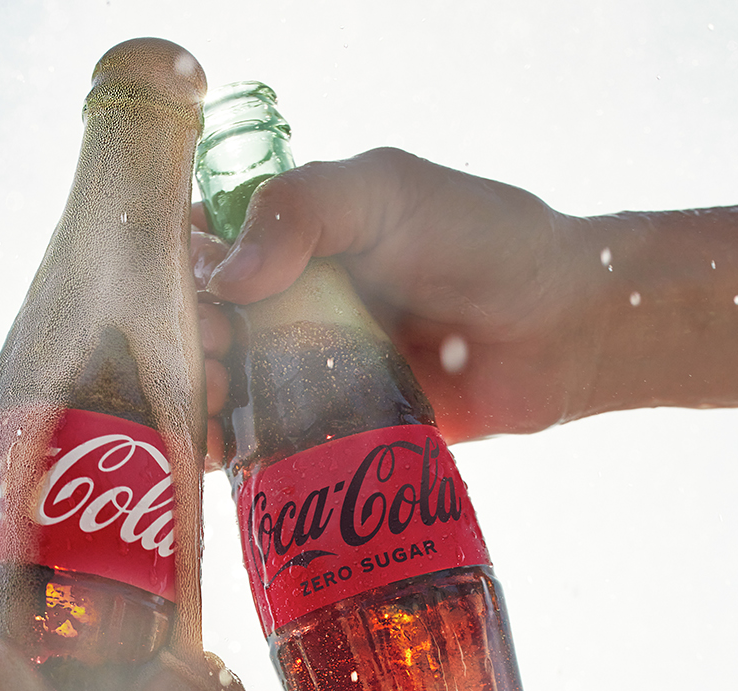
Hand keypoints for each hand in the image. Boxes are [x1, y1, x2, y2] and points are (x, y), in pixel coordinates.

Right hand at [193, 149, 737, 443]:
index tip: (178, 292)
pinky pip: (267, 440)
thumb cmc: (482, 238)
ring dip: (201, 394)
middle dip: (184, 338)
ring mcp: (308, 366)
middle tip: (207, 352)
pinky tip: (220, 451)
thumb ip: (300, 210)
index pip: (200, 246)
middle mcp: (290, 300)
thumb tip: (227, 276)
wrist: (564, 328)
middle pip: (199, 322)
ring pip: (222, 384)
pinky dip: (234, 448)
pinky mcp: (333, 426)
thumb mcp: (384, 191)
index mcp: (291, 235)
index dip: (174, 269)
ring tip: (216, 401)